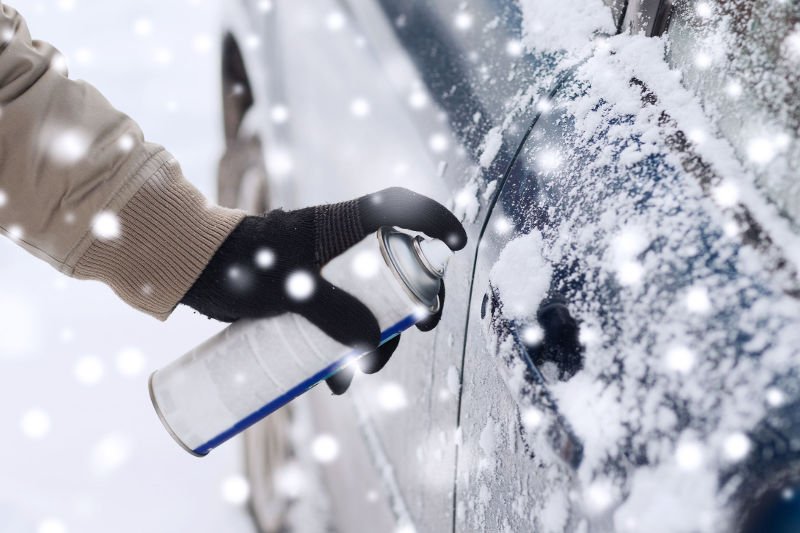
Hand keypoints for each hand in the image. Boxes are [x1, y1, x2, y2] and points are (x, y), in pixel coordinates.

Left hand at [180, 187, 466, 391]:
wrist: (193, 271)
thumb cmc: (240, 265)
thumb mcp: (289, 288)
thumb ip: (332, 314)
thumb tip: (371, 349)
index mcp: (341, 224)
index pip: (399, 208)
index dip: (434, 219)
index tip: (457, 244)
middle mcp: (339, 245)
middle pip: (392, 271)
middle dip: (407, 307)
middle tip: (409, 335)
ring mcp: (324, 270)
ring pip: (366, 302)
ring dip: (372, 339)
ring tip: (357, 374)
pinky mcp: (306, 293)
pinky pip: (338, 318)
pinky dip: (341, 347)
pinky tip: (332, 379)